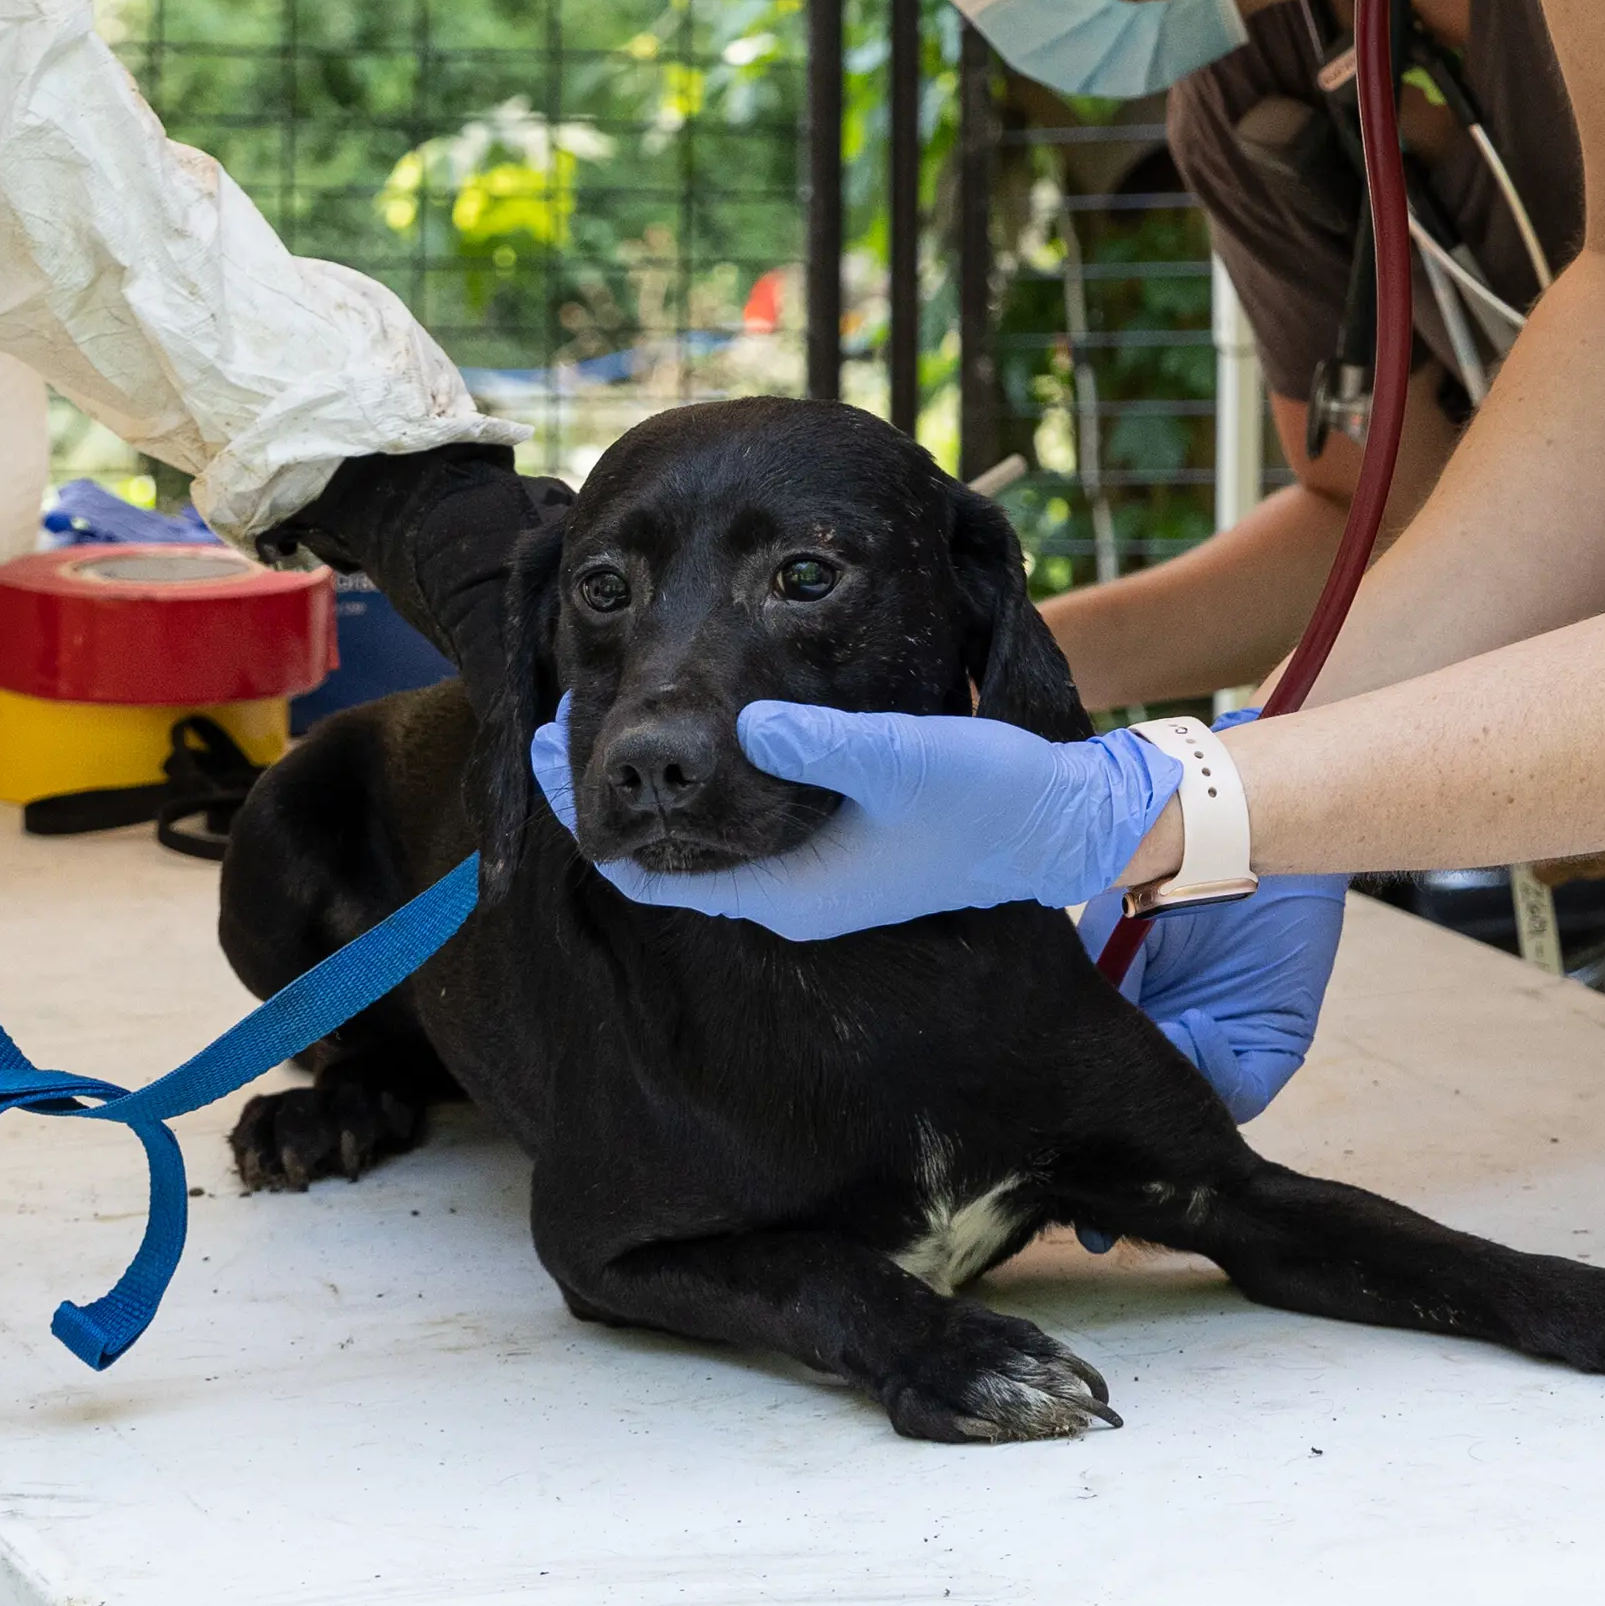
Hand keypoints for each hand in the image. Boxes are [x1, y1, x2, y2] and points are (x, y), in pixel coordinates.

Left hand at [522, 702, 1179, 938]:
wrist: (1061, 826)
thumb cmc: (986, 800)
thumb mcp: (903, 758)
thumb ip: (819, 744)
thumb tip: (738, 727)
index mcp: (783, 893)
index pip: (645, 873)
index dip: (586, 812)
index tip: (543, 739)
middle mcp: (782, 896)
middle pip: (658, 856)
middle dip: (606, 792)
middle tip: (555, 710)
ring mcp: (805, 878)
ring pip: (693, 839)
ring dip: (649, 785)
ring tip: (608, 709)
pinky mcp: (829, 851)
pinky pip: (731, 823)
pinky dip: (694, 783)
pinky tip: (694, 727)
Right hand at [1091, 873, 1342, 1118]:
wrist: (1260, 839)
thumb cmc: (1186, 870)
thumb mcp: (1122, 918)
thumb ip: (1103, 971)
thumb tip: (1083, 1029)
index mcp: (1140, 1011)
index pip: (1115, 1060)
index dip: (1099, 1059)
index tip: (1085, 1044)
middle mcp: (1181, 1035)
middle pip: (1155, 1089)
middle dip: (1135, 1076)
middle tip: (1122, 1048)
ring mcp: (1227, 1046)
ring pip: (1196, 1098)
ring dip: (1174, 1074)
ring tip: (1161, 1031)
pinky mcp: (1274, 1047)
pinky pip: (1245, 1090)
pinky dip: (1215, 1068)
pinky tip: (1196, 1022)